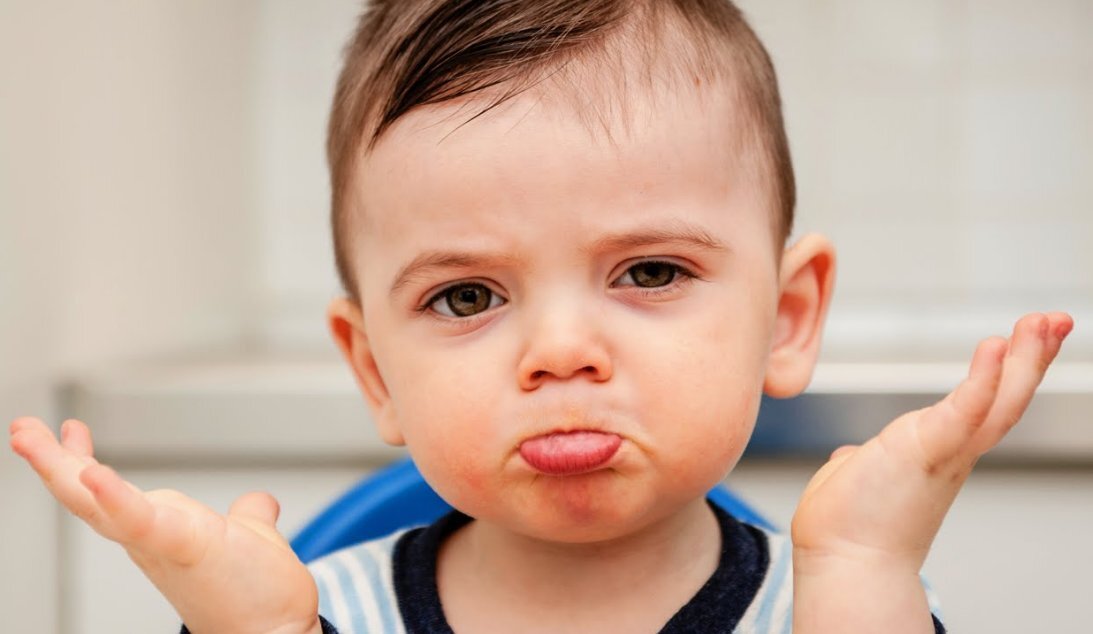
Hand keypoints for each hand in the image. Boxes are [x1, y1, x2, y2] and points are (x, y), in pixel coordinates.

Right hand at [9, 417, 321, 633]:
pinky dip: (116, 499)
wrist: (275, 633)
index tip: (68, 429)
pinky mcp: (184, 547)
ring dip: (59, 470)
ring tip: (29, 436)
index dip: (82, 461)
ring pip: (97, 505)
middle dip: (50, 460)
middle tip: (21, 427)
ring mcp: (161, 544)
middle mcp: (150, 538)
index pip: (110, 491)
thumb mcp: (246, 539)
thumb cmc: (256, 594)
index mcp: (160, 528)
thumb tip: (258, 504)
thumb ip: (249, 517)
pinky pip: (143, 522)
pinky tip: (93, 474)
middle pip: (87, 495)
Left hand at [792, 312, 1072, 568]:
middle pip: (1008, 398)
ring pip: (999, 401)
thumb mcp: (858, 476)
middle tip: (1056, 319)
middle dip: (1033, 356)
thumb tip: (850, 458)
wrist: (844, 563)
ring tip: (1041, 322)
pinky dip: (983, 377)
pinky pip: (963, 409)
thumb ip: (862, 460)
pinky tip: (995, 344)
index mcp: (938, 451)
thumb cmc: (848, 525)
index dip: (1008, 372)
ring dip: (1024, 359)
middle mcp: (953, 453)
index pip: (985, 404)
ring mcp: (945, 452)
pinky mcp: (926, 450)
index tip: (1022, 337)